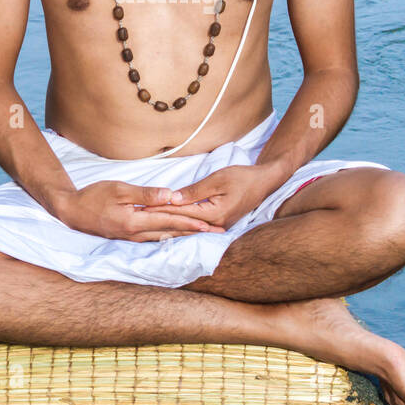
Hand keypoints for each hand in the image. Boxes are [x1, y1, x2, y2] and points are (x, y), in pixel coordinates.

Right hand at [56, 180, 227, 241]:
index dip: (191, 222)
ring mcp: (132, 237)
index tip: (210, 224)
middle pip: (171, 232)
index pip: (170, 221)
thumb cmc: (94, 196)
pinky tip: (177, 236)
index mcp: (135, 222)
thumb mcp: (119, 190)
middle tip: (217, 233)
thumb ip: (145, 194)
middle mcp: (136, 234)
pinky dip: (170, 236)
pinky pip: (155, 237)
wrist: (72, 211)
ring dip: (185, 235)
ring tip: (203, 235)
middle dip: (195, 232)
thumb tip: (170, 195)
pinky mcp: (128, 236)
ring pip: (165, 236)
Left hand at [138, 164, 278, 231]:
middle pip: (184, 222)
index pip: (183, 212)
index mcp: (216, 214)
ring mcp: (219, 227)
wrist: (264, 182)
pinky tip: (170, 222)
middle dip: (162, 217)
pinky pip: (196, 225)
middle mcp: (217, 225)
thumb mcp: (218, 179)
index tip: (144, 206)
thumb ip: (195, 191)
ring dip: (170, 221)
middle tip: (140, 215)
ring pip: (189, 226)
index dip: (162, 208)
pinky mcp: (220, 224)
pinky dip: (182, 222)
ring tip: (149, 221)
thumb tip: (173, 198)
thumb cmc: (242, 177)